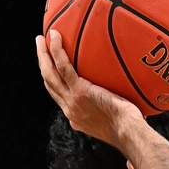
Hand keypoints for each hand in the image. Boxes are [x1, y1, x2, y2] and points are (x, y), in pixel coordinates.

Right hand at [35, 29, 142, 147]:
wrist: (127, 131)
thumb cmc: (127, 127)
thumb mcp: (111, 120)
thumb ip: (107, 108)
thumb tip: (117, 95)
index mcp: (75, 116)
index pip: (59, 97)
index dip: (53, 81)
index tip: (51, 69)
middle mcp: (69, 109)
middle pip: (50, 84)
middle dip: (43, 65)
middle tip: (40, 48)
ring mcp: (72, 100)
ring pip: (50, 74)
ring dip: (43, 56)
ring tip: (41, 39)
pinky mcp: (80, 91)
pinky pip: (64, 67)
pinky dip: (57, 51)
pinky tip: (55, 37)